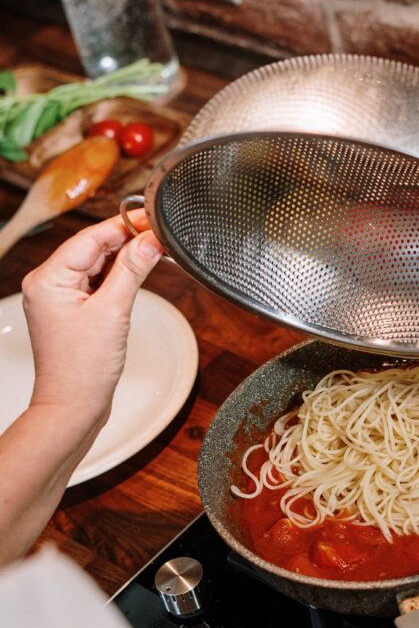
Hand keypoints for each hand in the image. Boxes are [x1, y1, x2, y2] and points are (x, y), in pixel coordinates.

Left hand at [22, 211, 163, 432]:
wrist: (73, 409)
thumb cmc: (82, 370)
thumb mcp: (113, 312)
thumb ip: (132, 270)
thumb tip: (150, 241)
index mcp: (48, 279)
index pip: (90, 237)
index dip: (124, 225)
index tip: (151, 218)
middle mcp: (48, 285)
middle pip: (93, 249)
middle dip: (127, 241)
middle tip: (160, 235)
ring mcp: (59, 299)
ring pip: (96, 266)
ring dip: (124, 260)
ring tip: (154, 253)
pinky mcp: (72, 312)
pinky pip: (96, 284)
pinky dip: (118, 278)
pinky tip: (138, 274)